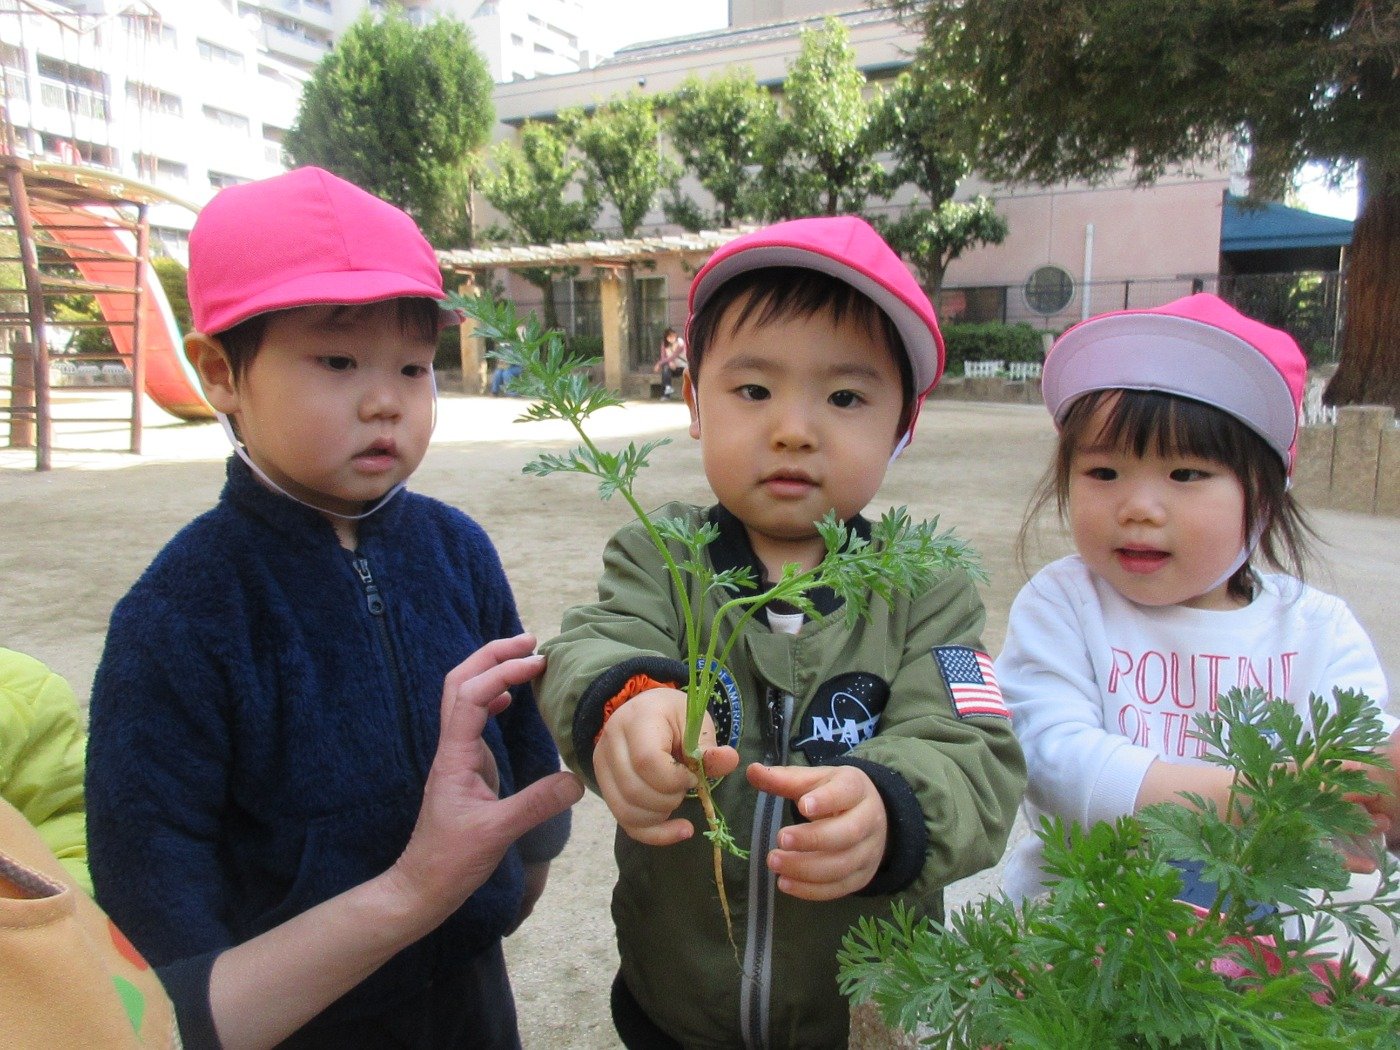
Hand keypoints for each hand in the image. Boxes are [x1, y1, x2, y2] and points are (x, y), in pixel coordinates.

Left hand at [385, 634, 582, 931]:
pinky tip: (512, 700)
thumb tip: (577, 779)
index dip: (501, 672)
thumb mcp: (497, 834)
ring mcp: (457, 755)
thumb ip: (536, 805)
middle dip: (492, 655)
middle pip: (460, 681)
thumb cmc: (450, 861)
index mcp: (455, 755)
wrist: (422, 886)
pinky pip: (475, 718)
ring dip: (491, 670)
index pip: (471, 695)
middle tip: (530, 641)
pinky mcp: (466, 768)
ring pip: (464, 696)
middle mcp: (452, 747)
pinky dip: (493, 697)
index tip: (537, 663)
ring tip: (527, 659)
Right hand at [593, 687, 738, 846]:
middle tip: (685, 788)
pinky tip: (679, 829)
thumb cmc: (673, 716)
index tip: (692, 776)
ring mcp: (602, 768)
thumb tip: (730, 761)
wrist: (646, 712)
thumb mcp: (695, 722)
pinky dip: (654, 833)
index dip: (674, 779)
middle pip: (634, 791)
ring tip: (676, 799)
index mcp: (635, 720)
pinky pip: (624, 822)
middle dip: (668, 799)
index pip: (647, 762)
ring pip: (626, 812)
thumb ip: (709, 747)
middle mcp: (610, 744)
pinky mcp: (605, 788)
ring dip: (660, 816)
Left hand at [746, 762, 887, 900]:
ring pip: (842, 865)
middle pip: (847, 833)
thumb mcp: (815, 781)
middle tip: (780, 838)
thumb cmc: (835, 795)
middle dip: (813, 839)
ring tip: (775, 862)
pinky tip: (785, 883)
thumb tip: (751, 770)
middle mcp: (869, 821)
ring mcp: (869, 852)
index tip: (803, 806)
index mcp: (856, 789)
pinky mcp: (862, 877)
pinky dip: (811, 889)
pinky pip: (839, 888)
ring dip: (806, 868)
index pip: (846, 793)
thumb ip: (784, 779)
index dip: (827, 800)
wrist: (873, 818)